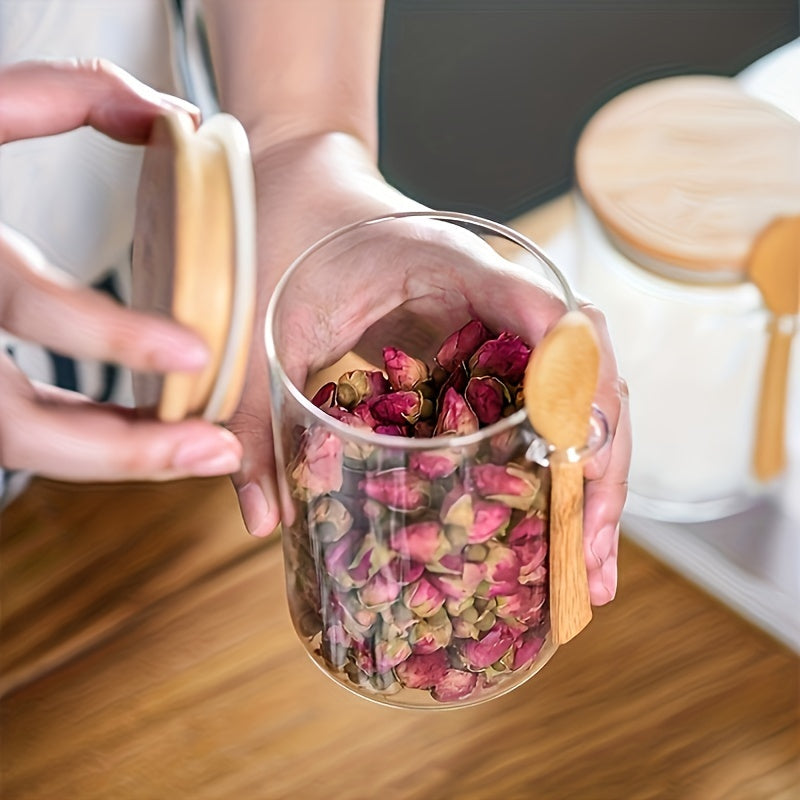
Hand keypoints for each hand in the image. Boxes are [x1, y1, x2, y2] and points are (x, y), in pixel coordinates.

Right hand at [0, 59, 241, 481]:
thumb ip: (66, 94)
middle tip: (218, 452)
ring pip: (18, 445)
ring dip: (114, 457)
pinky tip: (144, 431)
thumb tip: (173, 115)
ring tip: (199, 452)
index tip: (196, 353)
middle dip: (125, 452)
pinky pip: (17, 428)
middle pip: (17, 426)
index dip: (112, 336)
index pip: (28, 305)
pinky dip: (83, 437)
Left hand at [227, 133, 629, 604]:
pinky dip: (557, 461)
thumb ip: (255, 417)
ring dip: (591, 475)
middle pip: (586, 370)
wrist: (298, 189)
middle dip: (598, 464)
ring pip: (578, 394)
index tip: (575, 451)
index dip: (573, 380)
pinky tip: (550, 522)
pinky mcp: (487, 350)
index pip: (541, 309)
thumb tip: (264, 519)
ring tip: (582, 565)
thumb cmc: (284, 238)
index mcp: (450, 267)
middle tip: (585, 557)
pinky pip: (540, 402)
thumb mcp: (265, 327)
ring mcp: (499, 324)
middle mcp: (495, 295)